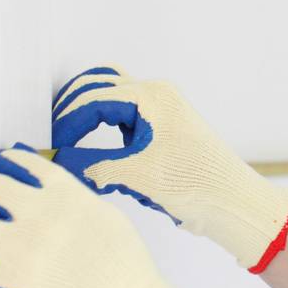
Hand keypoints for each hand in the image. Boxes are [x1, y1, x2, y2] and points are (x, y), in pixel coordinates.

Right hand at [50, 67, 287, 270]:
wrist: (235, 202)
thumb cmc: (195, 185)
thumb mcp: (136, 175)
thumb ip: (91, 165)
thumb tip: (55, 159)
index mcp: (153, 98)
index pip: (93, 99)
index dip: (67, 123)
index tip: (53, 147)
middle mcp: (159, 95)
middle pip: (98, 84)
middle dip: (73, 111)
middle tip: (57, 138)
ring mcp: (164, 108)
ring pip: (111, 95)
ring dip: (89, 113)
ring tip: (72, 140)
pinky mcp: (165, 126)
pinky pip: (125, 114)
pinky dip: (106, 126)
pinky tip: (100, 152)